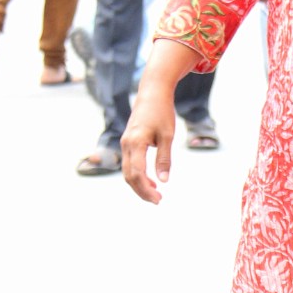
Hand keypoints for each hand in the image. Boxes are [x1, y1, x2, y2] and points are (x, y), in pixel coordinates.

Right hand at [121, 70, 177, 204]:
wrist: (152, 92)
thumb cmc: (162, 112)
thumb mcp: (167, 136)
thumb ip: (164, 159)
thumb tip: (164, 181)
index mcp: (135, 143)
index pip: (137, 174)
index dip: (146, 190)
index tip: (158, 199)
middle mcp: (126, 144)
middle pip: (129, 176)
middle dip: (142, 191)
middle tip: (158, 200)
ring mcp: (125, 143)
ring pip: (128, 171)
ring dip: (140, 184)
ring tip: (156, 193)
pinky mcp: (128, 141)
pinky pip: (130, 163)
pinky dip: (138, 174)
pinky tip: (151, 180)